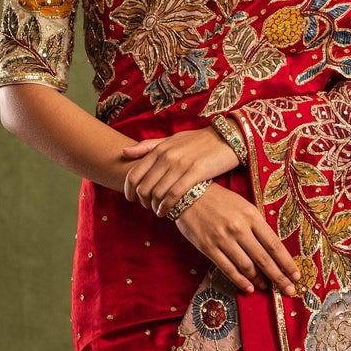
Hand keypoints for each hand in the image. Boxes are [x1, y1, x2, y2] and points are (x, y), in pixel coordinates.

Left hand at [120, 125, 238, 213]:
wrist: (227, 137)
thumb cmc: (198, 140)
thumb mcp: (171, 140)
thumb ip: (147, 147)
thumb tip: (123, 152)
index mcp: (159, 149)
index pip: (133, 174)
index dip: (128, 191)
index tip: (132, 200)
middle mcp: (167, 157)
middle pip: (143, 187)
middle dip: (142, 202)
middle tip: (147, 208)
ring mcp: (181, 165)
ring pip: (157, 193)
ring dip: (155, 207)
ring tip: (158, 212)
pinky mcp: (196, 173)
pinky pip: (174, 195)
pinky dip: (168, 207)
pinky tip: (168, 212)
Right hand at [166, 180, 300, 294]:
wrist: (187, 194)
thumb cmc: (219, 200)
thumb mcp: (243, 206)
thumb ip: (257, 225)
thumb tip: (271, 250)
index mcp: (251, 216)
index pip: (274, 244)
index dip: (286, 263)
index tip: (296, 275)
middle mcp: (239, 228)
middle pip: (264, 259)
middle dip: (279, 277)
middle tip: (289, 290)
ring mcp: (223, 239)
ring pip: (247, 266)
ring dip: (259, 280)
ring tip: (267, 287)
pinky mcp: (208, 248)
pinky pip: (227, 269)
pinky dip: (240, 281)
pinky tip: (248, 288)